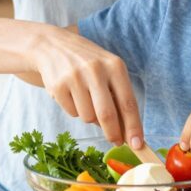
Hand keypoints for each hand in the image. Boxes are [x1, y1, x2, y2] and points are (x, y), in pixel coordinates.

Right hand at [31, 25, 141, 147]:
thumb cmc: (88, 62)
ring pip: (88, 117)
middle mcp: (96, 70)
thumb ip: (119, 96)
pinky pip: (72, 113)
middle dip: (113, 133)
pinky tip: (72, 94)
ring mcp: (75, 78)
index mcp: (115, 66)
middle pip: (107, 115)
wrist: (52, 46)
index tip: (137, 144)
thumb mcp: (108, 70)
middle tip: (116, 141)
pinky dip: (75, 110)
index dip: (133, 127)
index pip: (128, 103)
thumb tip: (127, 131)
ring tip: (86, 99)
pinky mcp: (58, 86)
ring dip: (90, 117)